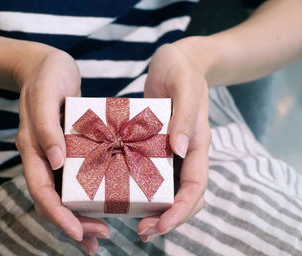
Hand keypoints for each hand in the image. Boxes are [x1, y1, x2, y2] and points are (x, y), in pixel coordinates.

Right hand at [13, 45, 109, 254]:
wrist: (44, 64)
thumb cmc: (45, 75)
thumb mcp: (46, 94)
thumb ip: (46, 127)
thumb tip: (56, 161)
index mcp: (32, 149)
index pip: (42, 192)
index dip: (59, 215)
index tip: (79, 232)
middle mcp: (42, 157)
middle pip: (53, 201)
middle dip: (74, 223)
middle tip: (100, 237)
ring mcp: (54, 155)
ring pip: (64, 195)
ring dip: (81, 216)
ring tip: (102, 234)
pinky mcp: (67, 149)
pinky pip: (76, 178)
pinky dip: (88, 195)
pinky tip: (104, 203)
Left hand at [138, 41, 210, 240]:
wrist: (175, 62)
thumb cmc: (182, 69)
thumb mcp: (184, 85)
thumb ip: (185, 115)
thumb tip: (180, 150)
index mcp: (198, 144)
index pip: (196, 187)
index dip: (182, 210)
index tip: (162, 225)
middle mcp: (185, 154)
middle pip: (184, 198)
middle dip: (167, 219)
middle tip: (143, 231)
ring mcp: (170, 152)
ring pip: (168, 191)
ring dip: (154, 210)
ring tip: (134, 222)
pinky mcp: (153, 147)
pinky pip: (149, 174)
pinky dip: (140, 189)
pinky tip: (121, 194)